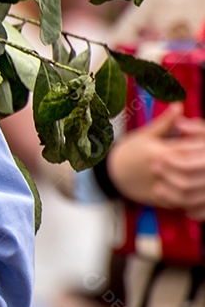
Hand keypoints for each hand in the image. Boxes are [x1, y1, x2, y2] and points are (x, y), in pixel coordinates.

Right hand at [108, 103, 204, 218]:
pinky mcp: (158, 199)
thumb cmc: (129, 151)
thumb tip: (179, 106)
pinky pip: (180, 201)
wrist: (110, 172)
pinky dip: (192, 199)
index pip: (191, 147)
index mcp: (160, 151)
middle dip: (203, 162)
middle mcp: (161, 170)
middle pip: (194, 167)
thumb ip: (165, 122)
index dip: (202, 143)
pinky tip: (198, 192)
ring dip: (199, 182)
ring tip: (203, 175)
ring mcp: (159, 186)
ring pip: (190, 187)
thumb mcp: (145, 134)